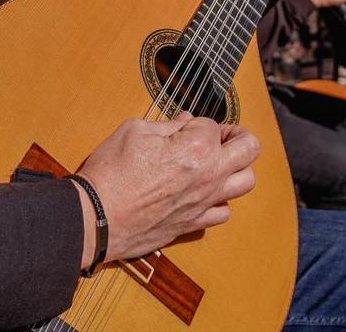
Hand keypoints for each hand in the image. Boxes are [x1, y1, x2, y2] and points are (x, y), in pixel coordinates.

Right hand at [76, 114, 259, 264]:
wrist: (95, 217)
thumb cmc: (111, 172)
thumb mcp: (134, 130)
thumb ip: (167, 124)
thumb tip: (185, 121)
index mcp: (196, 148)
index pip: (213, 125)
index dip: (197, 122)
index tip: (182, 126)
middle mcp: (209, 176)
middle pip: (250, 149)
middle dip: (238, 136)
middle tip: (220, 136)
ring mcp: (204, 202)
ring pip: (246, 183)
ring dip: (235, 168)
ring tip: (216, 163)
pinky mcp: (193, 224)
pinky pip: (224, 212)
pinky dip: (219, 200)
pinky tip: (203, 192)